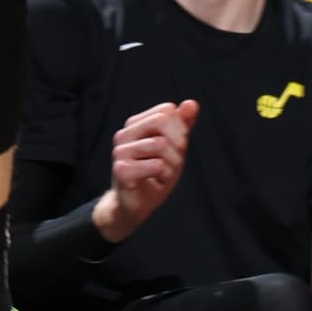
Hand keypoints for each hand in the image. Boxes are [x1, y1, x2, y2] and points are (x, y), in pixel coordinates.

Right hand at [94, 97, 197, 241]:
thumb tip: (191, 103)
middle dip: (177, 142)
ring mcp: (120, 152)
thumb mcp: (174, 148)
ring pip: (161, 144)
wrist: (134, 207)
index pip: (167, 110)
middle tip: (173, 161)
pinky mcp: (121, 170)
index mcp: (134, 125)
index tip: (176, 147)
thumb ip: (182, 126)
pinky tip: (155, 182)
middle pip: (162, 120)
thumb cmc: (154, 175)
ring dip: (172, 164)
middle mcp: (123, 134)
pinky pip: (157, 165)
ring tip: (162, 174)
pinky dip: (164, 176)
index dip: (180, 128)